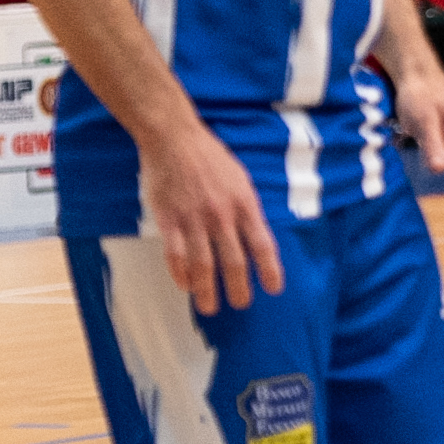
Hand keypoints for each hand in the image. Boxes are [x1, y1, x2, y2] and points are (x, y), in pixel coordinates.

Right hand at [140, 118, 285, 312]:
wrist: (174, 137)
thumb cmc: (210, 155)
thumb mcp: (240, 178)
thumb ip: (246, 207)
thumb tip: (255, 234)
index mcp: (244, 203)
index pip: (262, 244)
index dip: (269, 269)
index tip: (274, 288)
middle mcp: (222, 215)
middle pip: (233, 261)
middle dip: (238, 288)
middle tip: (241, 304)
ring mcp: (194, 219)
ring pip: (203, 264)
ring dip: (207, 290)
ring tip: (210, 306)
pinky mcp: (169, 220)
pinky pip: (176, 254)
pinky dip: (180, 274)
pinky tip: (185, 285)